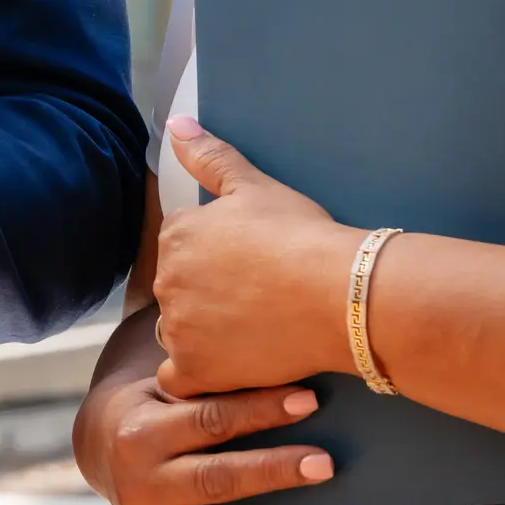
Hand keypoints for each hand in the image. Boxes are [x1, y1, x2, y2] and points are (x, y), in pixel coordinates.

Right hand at [73, 347, 337, 504]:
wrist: (103, 452)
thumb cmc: (156, 409)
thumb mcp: (167, 388)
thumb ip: (210, 383)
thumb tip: (286, 355)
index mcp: (140, 435)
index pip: (207, 421)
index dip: (259, 411)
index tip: (309, 401)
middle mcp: (140, 486)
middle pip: (214, 481)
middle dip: (272, 473)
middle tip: (325, 465)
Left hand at [146, 119, 354, 398]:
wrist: (339, 294)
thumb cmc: (302, 236)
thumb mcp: (254, 186)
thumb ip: (208, 156)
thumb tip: (173, 124)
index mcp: (176, 233)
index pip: (183, 244)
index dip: (218, 253)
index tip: (250, 260)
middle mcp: (166, 280)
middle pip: (179, 287)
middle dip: (208, 291)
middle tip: (257, 295)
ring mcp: (178, 328)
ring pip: (180, 331)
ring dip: (204, 332)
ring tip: (254, 328)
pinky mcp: (196, 370)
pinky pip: (180, 379)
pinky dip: (199, 375)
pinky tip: (228, 366)